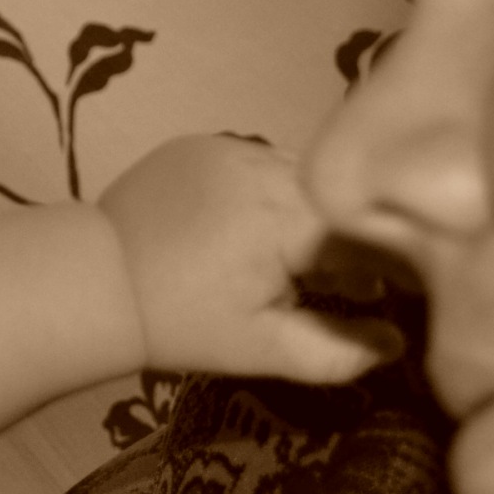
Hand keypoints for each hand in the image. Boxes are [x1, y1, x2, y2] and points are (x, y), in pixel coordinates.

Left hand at [97, 134, 402, 382]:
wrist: (92, 284)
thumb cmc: (182, 324)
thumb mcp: (262, 349)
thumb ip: (336, 351)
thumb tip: (396, 344)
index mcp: (285, 220)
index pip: (366, 229)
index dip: (392, 260)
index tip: (401, 289)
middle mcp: (265, 168)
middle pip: (337, 195)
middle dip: (352, 235)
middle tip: (355, 282)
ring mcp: (232, 147)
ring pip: (303, 174)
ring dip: (313, 209)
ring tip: (302, 257)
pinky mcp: (203, 142)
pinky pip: (261, 160)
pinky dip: (275, 191)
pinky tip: (254, 228)